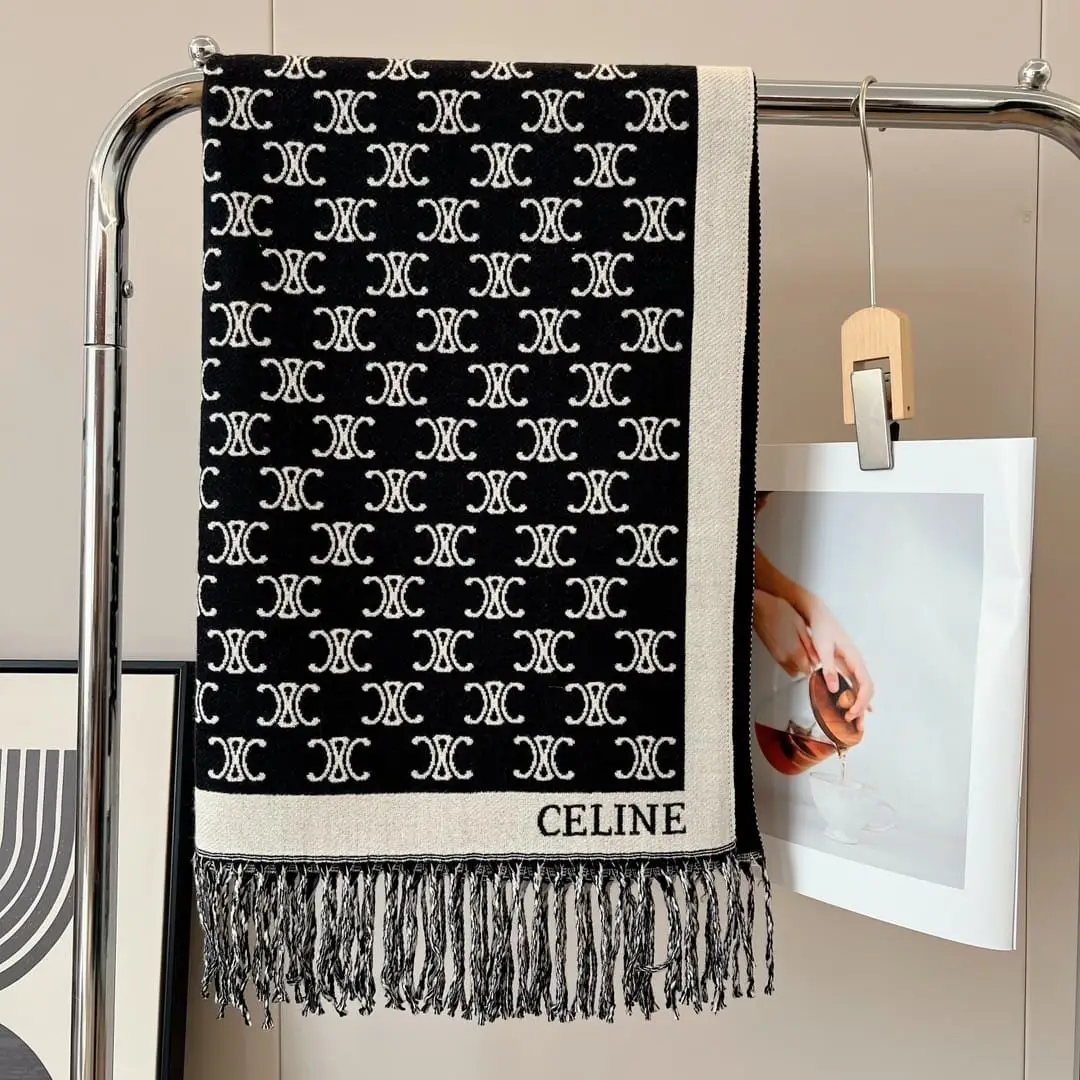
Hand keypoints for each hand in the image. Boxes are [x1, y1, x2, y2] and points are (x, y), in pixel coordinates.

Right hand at [753, 590, 818, 676]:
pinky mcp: (771, 652)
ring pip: (791, 669)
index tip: (818, 658)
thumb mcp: (800, 625)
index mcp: (794, 651)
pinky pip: (783, 663)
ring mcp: (776, 655)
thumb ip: (809, 645)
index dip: (815, 665)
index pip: (808, 670)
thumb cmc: (779, 611)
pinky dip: (790, 660)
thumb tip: (817, 657)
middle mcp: (784, 657)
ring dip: (798, 664)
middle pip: (799, 672)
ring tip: (802, 650)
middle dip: (807, 666)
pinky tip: (792, 648)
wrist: (760, 607)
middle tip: (811, 654)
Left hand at [802, 597, 873, 724]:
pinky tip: (855, 708)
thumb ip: (828, 668)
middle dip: (862, 708)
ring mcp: (852, 665)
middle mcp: (857, 664)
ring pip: (861, 689)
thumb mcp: (823, 649)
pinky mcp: (845, 666)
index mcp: (855, 660)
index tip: (851, 714)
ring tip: (857, 723)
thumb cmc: (822, 630)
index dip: (861, 702)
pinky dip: (856, 697)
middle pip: (866, 690)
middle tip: (854, 726)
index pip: (866, 685)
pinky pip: (854, 685)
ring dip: (860, 706)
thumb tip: (833, 689)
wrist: (819, 615)